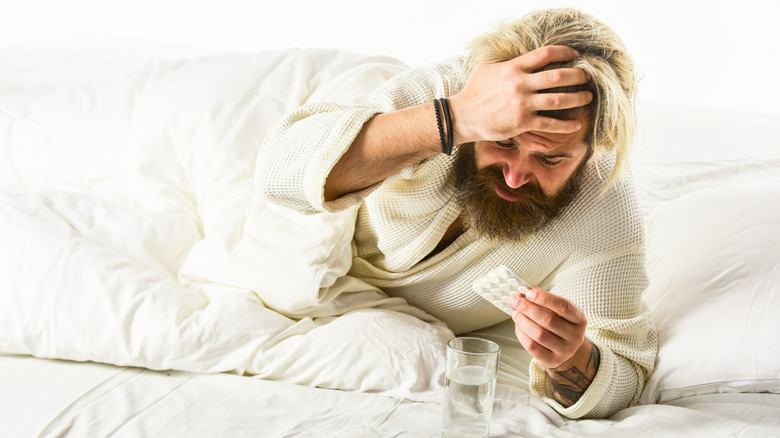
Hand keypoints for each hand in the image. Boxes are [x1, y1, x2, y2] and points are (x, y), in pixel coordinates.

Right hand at [448, 45, 590, 144]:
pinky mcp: (522, 122)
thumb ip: (506, 60)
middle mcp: (520, 84)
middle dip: (577, 76)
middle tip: (587, 76)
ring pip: (558, 100)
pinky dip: (566, 125)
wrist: (463, 116)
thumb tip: (518, 53)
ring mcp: (522, 104)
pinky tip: (576, 125)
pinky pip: (550, 123)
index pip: (545, 54)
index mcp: (514, 68)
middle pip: (558, 77)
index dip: (564, 53)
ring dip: (578, 98)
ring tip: (588, 97)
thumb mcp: (487, 68)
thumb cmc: (474, 91)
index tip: (575, 55)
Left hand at [509, 286, 587, 369]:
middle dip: (528, 308)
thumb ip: (542, 300)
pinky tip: (518, 326)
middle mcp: (575, 336)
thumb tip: (523, 290)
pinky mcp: (552, 360)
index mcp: (579, 319)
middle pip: (549, 320)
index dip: (545, 298)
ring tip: (515, 313)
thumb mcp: (557, 311)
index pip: (563, 306)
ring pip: (540, 334)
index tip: (528, 292)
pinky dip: (522, 335)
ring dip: (523, 321)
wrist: (565, 350)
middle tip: (514, 300)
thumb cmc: (559, 324)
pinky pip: (533, 347)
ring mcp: (565, 350)